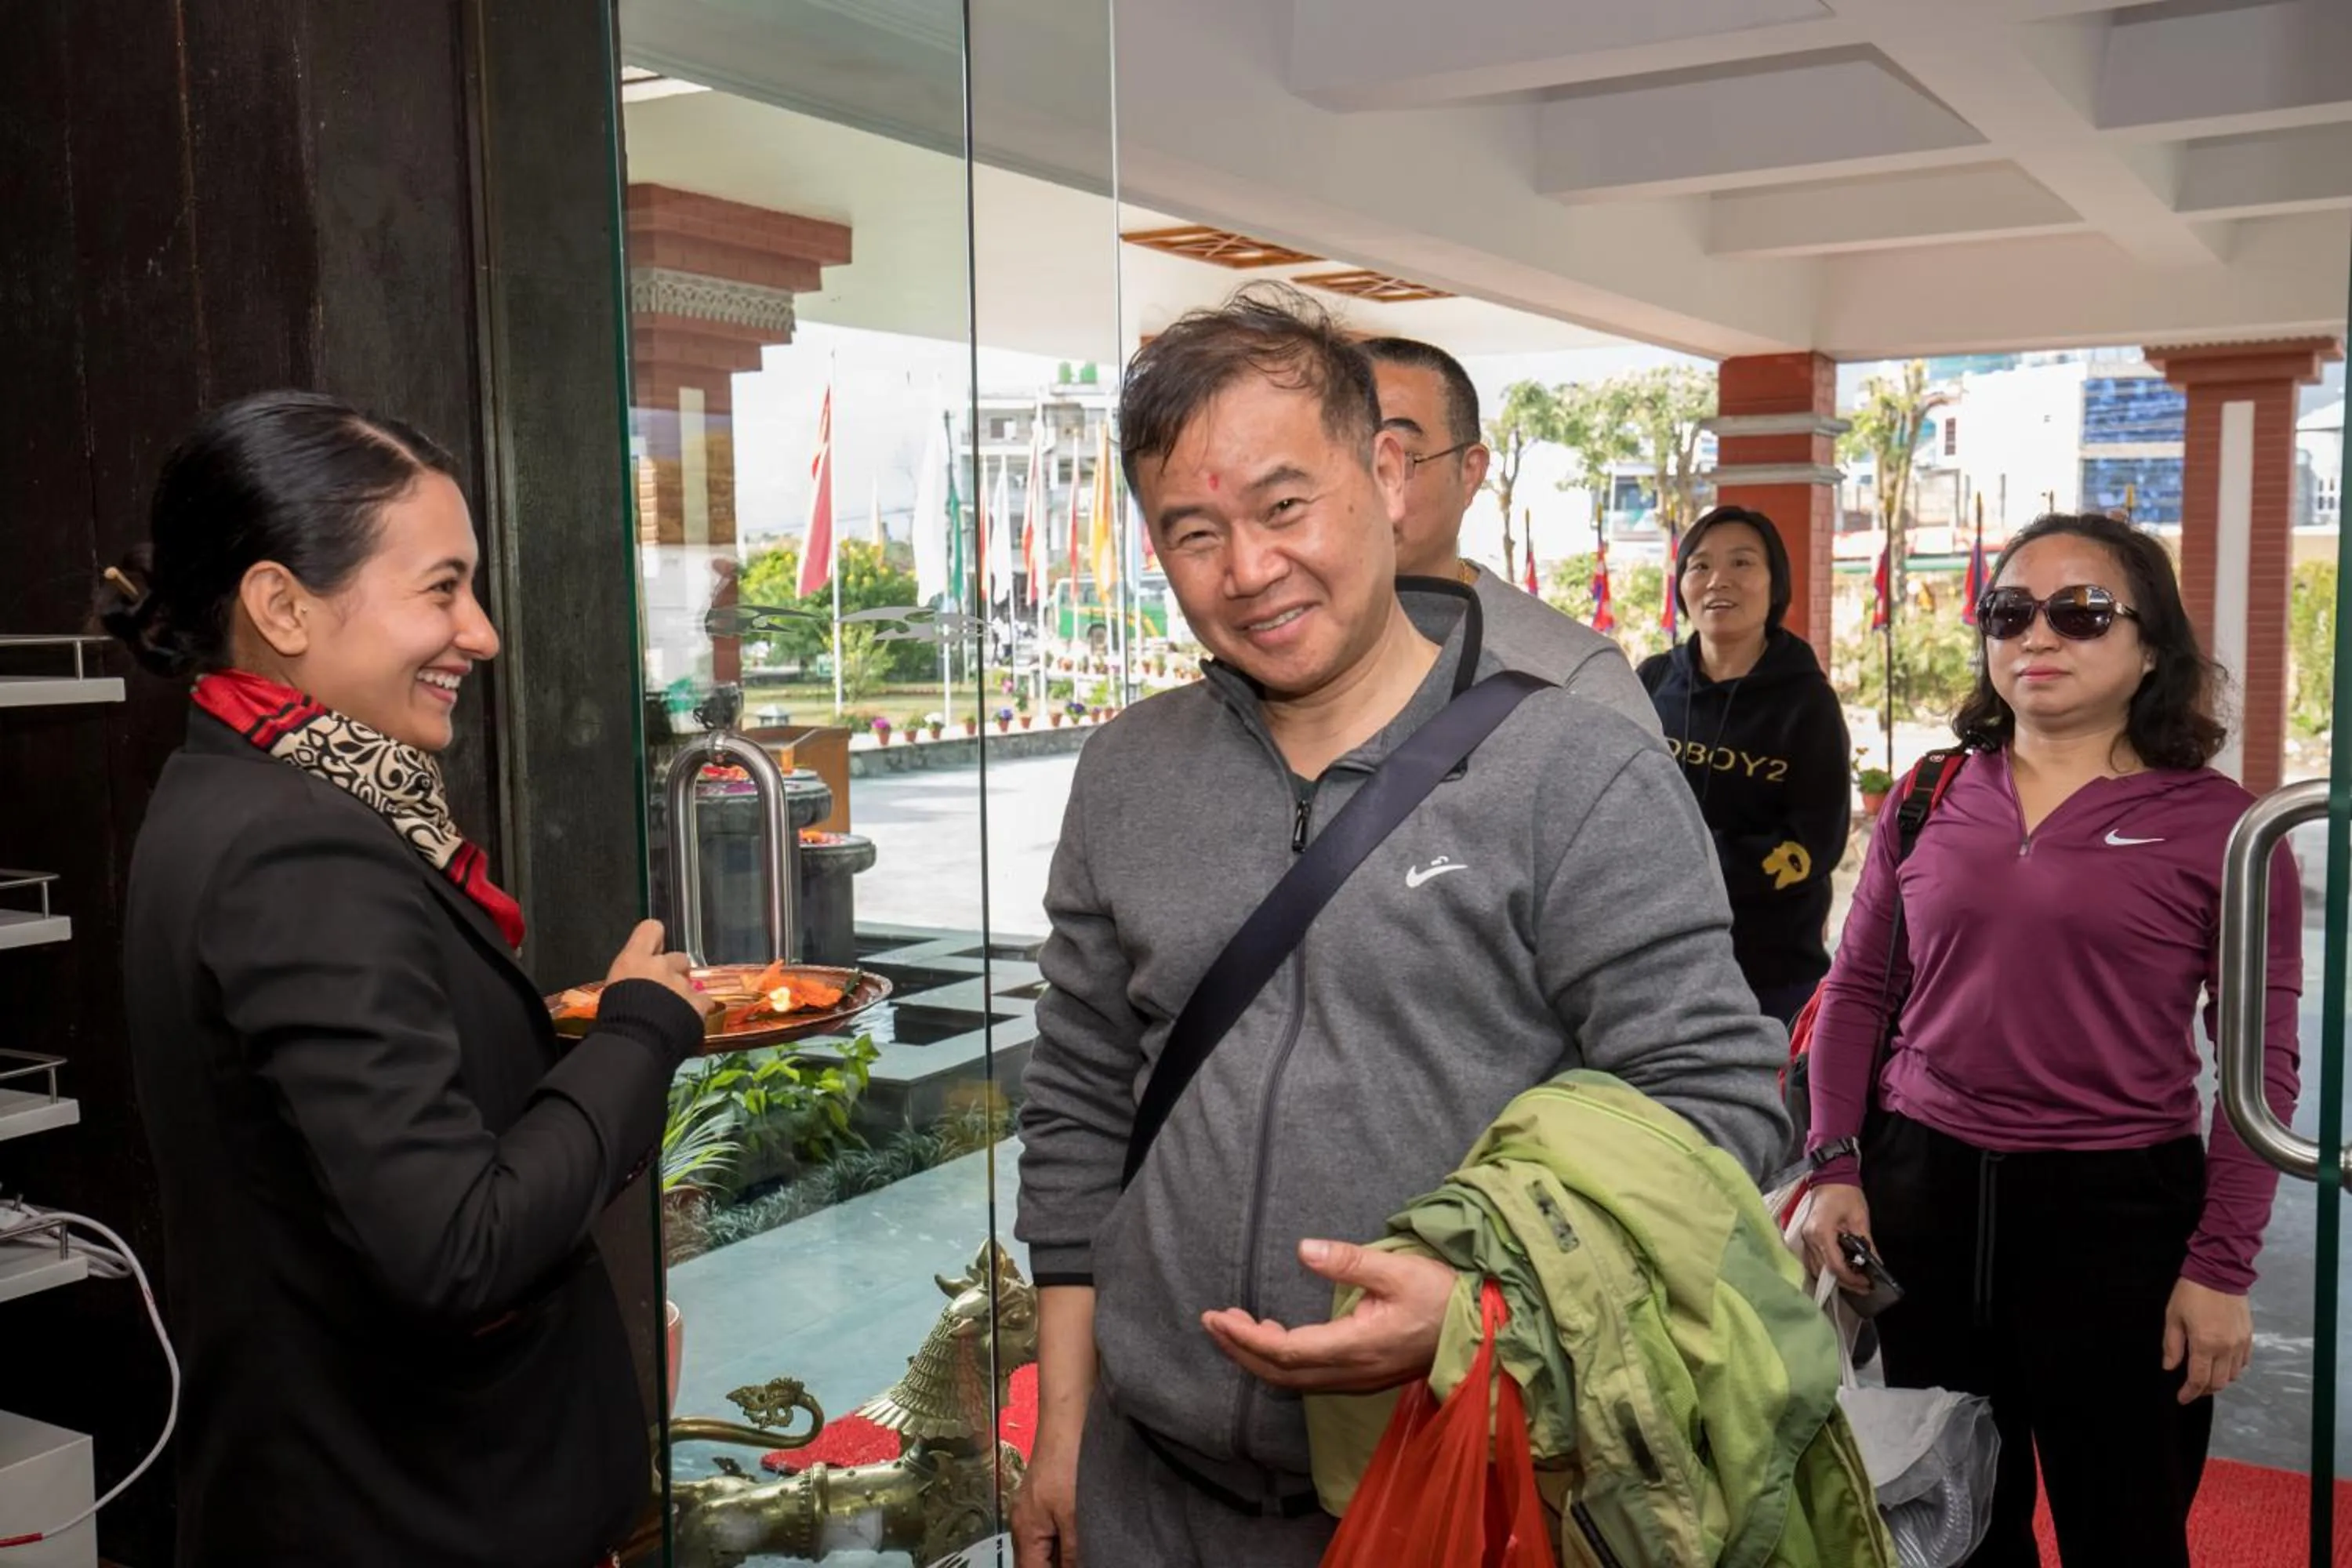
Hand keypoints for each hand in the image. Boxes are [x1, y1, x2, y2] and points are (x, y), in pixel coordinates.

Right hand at [603, 919, 704, 1011]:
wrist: (634, 1042)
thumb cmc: (615, 1019)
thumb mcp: (613, 991)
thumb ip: (630, 979)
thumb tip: (635, 983)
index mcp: (634, 960)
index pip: (651, 929)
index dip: (655, 939)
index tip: (655, 950)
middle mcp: (660, 965)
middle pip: (677, 958)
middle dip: (674, 971)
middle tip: (664, 991)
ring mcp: (681, 983)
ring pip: (691, 980)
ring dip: (685, 991)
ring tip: (674, 1011)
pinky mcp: (697, 1002)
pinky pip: (704, 1001)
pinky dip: (698, 1009)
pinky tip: (688, 1020)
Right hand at [1011, 1432, 1080, 1567]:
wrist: (1067, 1421)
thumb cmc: (1068, 1465)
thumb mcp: (1073, 1514)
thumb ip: (1073, 1551)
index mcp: (1025, 1532)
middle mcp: (1022, 1524)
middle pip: (1034, 1563)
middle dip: (1055, 1567)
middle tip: (1084, 1561)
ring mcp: (1031, 1510)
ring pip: (1043, 1548)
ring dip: (1059, 1557)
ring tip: (1085, 1555)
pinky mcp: (1043, 1498)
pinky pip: (1049, 1531)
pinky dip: (1062, 1541)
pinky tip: (1081, 1539)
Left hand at [1202, 1240, 1454, 1392]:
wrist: (1484, 1331)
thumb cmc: (1443, 1296)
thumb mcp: (1399, 1269)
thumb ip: (1349, 1261)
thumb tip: (1303, 1249)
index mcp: (1355, 1346)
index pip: (1284, 1351)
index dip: (1245, 1338)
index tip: (1217, 1316)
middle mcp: (1350, 1371)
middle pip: (1279, 1373)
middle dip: (1240, 1350)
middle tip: (1212, 1322)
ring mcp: (1356, 1378)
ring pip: (1292, 1379)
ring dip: (1258, 1357)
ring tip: (1234, 1326)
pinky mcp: (1362, 1375)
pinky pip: (1308, 1376)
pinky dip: (1281, 1360)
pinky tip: (1274, 1337)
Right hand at [1797, 1183, 1875, 1291]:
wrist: (1830, 1177)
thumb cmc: (1846, 1194)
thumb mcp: (1860, 1219)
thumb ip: (1867, 1244)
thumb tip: (1877, 1264)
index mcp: (1822, 1232)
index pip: (1835, 1265)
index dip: (1852, 1278)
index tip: (1867, 1283)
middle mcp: (1809, 1239)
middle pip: (1824, 1271)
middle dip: (1845, 1282)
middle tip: (1864, 1286)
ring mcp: (1805, 1239)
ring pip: (1817, 1269)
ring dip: (1835, 1277)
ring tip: (1854, 1279)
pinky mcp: (1806, 1238)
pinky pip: (1814, 1261)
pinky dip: (1827, 1268)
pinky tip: (1842, 1269)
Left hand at [2164, 1277, 2252, 1403]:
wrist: (2219, 1272)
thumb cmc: (2191, 1293)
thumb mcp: (2173, 1317)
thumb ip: (2172, 1345)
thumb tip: (2170, 1368)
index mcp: (2205, 1344)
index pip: (2199, 1379)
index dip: (2189, 1392)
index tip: (2181, 1398)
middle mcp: (2227, 1348)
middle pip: (2218, 1382)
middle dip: (2204, 1390)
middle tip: (2192, 1388)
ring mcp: (2241, 1343)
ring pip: (2233, 1375)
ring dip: (2219, 1380)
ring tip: (2206, 1376)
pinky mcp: (2249, 1336)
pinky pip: (2244, 1362)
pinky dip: (2233, 1369)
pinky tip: (2222, 1365)